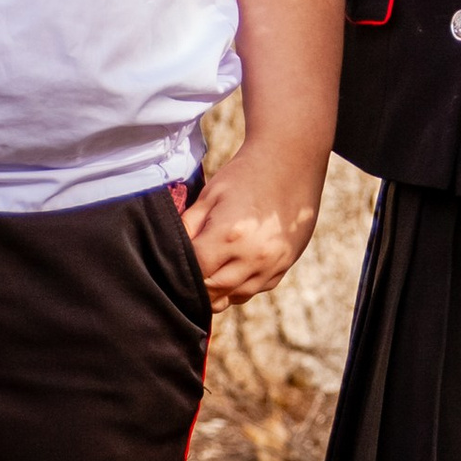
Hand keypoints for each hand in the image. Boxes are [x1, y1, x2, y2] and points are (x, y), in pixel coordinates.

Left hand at [183, 138, 324, 308]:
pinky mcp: (284, 266)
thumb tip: (171, 252)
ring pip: (235, 296)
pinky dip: (239, 286)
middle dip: (197, 286)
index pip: (196, 270)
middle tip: (186, 274)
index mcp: (229, 235)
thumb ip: (188, 227)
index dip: (182, 269)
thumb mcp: (209, 195)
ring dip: (217, 291)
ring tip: (208, 273)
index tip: (174, 264)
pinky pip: (255, 290)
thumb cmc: (244, 176)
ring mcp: (272, 264)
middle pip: (214, 290)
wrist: (289, 164)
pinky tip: (231, 269)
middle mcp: (253, 255)